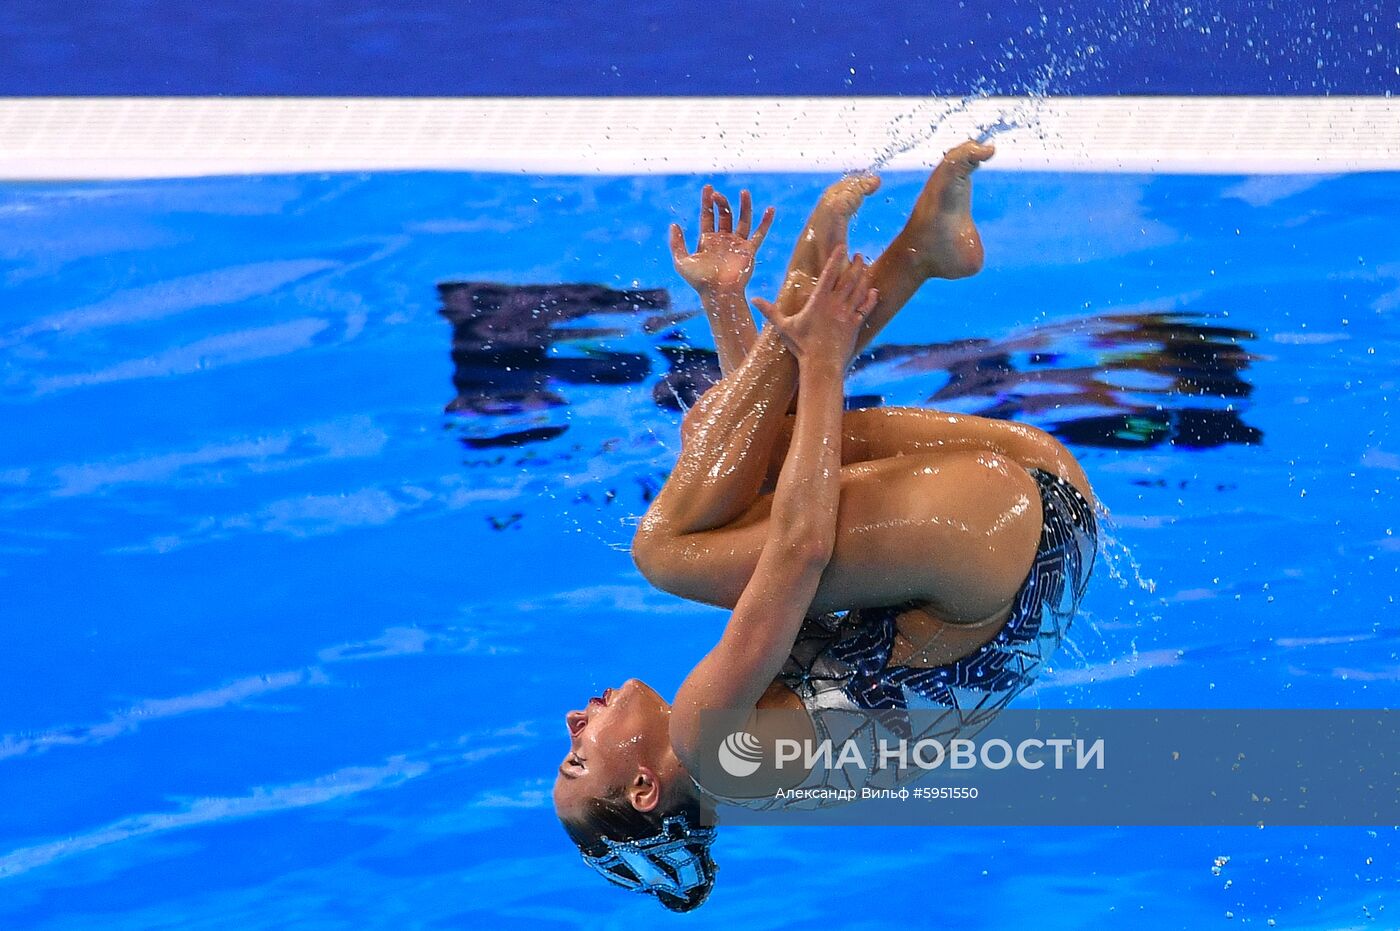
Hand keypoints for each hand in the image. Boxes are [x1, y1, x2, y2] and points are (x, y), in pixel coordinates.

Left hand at [669, 186, 774, 293]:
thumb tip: (674, 224)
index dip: (707, 202)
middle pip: (724, 215)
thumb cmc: (699, 281)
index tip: (708, 188)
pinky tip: (770, 209)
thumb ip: (676, 243)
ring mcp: (737, 244)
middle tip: (717, 195)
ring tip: (744, 192)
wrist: (718, 294)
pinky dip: (766, 222)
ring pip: (743, 220)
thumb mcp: (681, 262)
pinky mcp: (749, 250)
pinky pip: (760, 234)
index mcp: (707, 241)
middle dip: (721, 203)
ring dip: (744, 206)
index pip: (708, 216)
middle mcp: (723, 240)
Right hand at [752, 246, 876, 366]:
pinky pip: (865, 308)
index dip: (836, 258)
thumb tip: (753, 300)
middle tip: (858, 255)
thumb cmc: (801, 346)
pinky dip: (870, 299)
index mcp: (818, 301)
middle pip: (848, 278)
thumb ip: (770, 312)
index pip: (829, 273)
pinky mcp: (854, 325)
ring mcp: (846, 314)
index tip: (842, 247)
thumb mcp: (784, 327)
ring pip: (859, 290)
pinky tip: (873, 291)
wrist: (821, 365)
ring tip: (865, 266)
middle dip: (855, 264)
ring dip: (864, 277)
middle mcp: (835, 304)